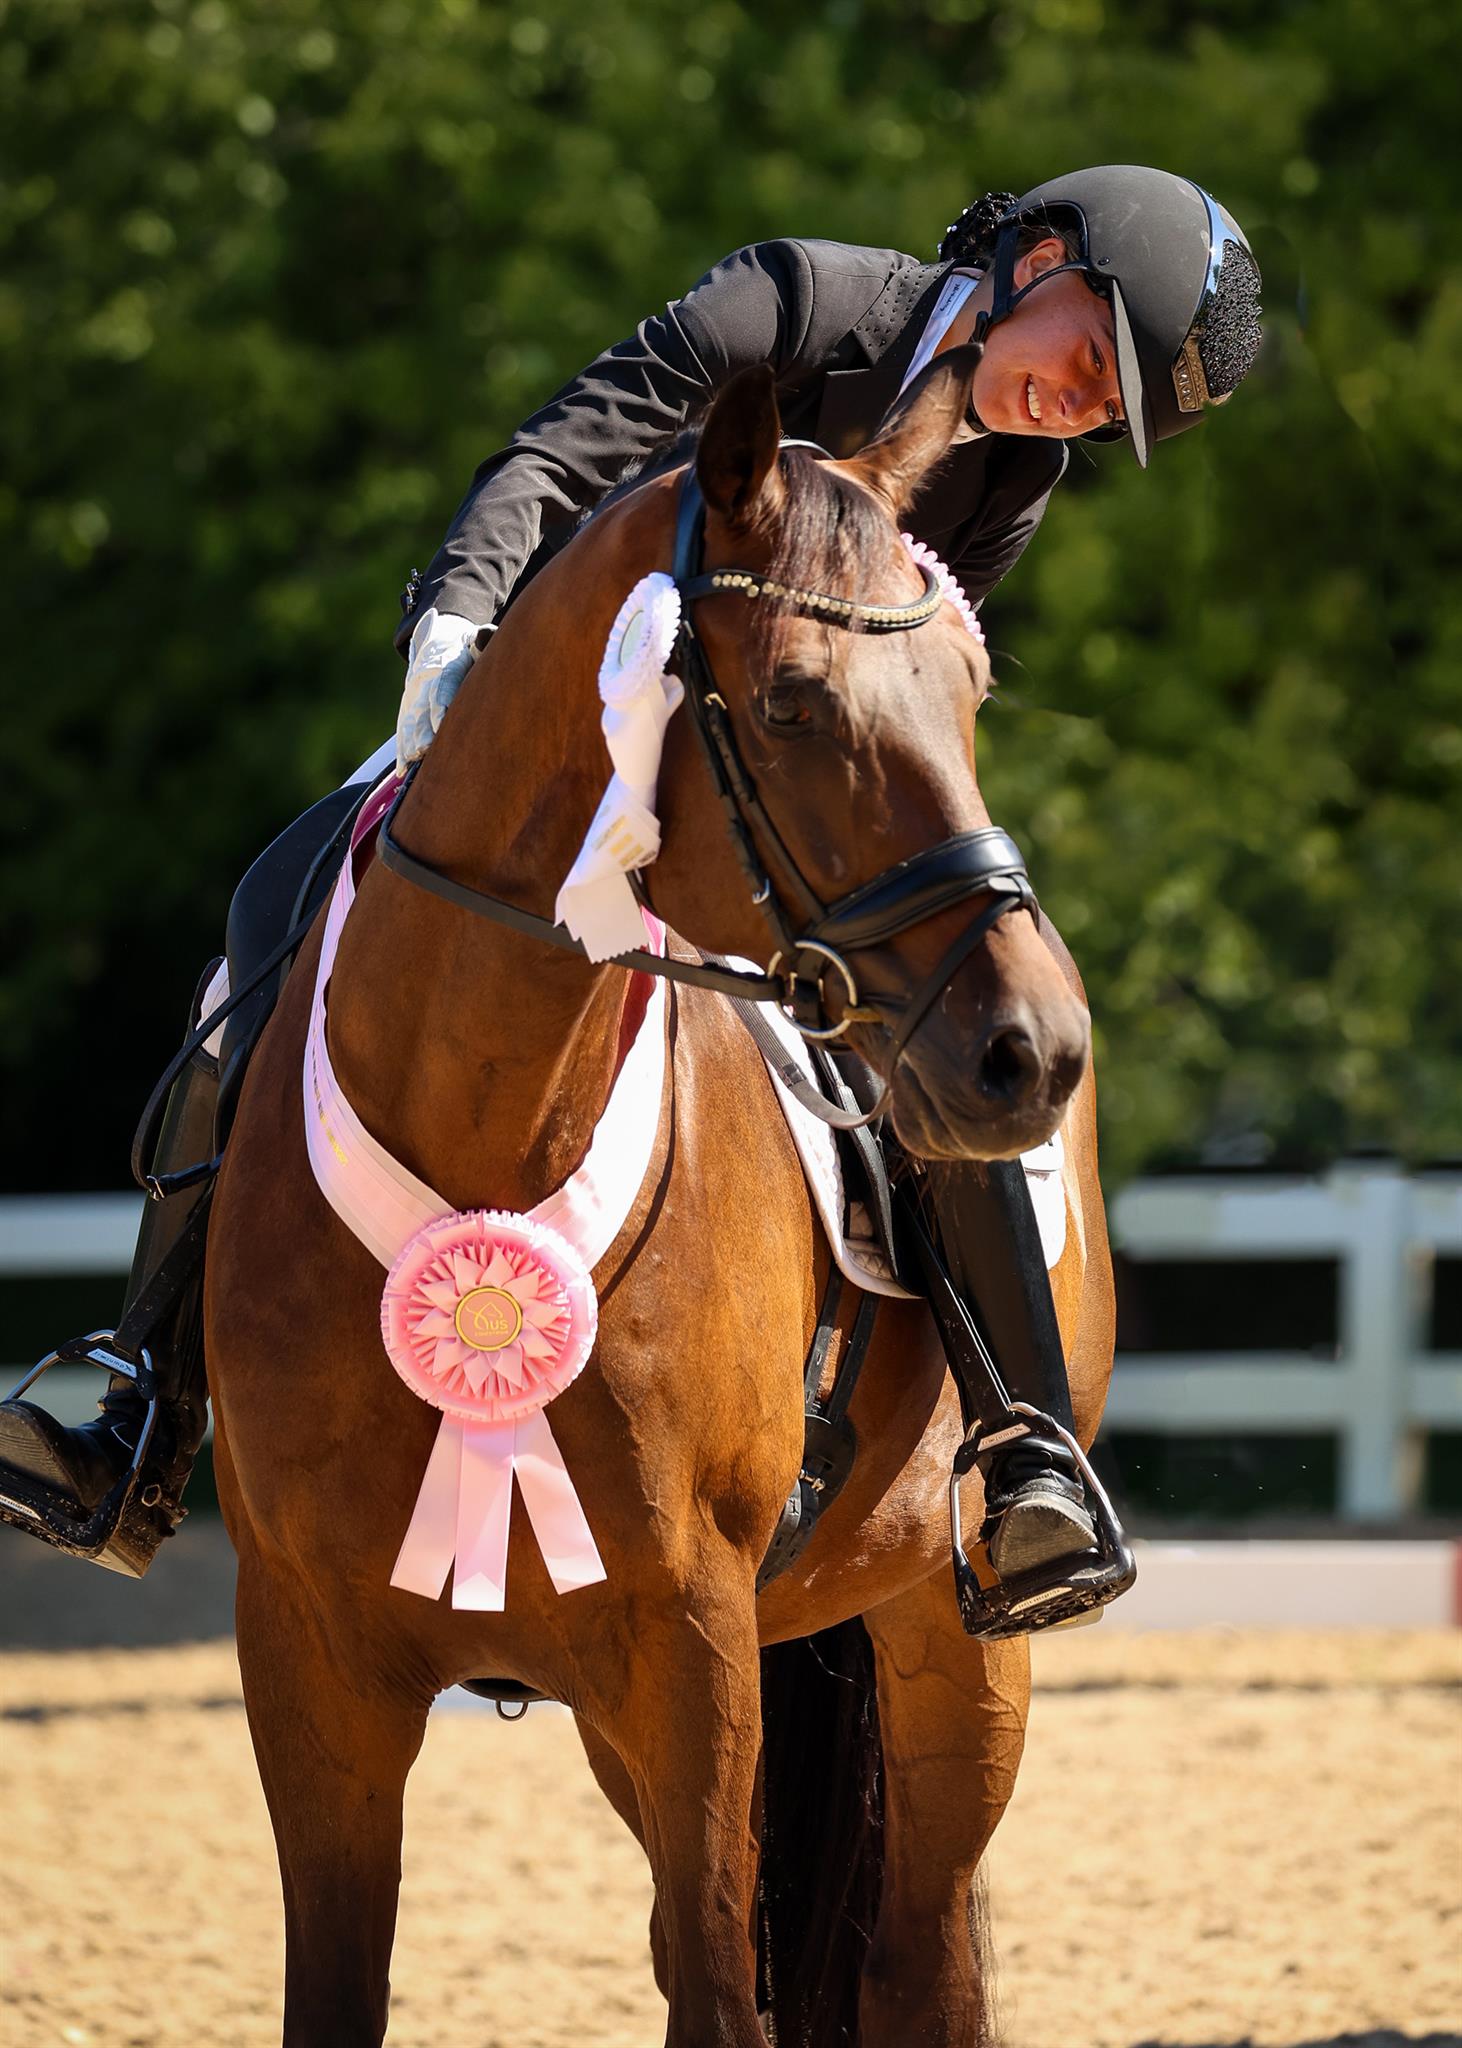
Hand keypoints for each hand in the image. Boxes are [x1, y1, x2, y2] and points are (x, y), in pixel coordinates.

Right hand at [395, 609, 491, 773]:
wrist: (439, 641)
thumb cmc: (467, 649)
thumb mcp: (476, 642)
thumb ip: (481, 642)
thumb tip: (482, 636)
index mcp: (445, 666)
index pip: (443, 686)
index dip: (441, 703)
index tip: (441, 723)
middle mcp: (425, 683)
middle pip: (422, 708)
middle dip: (423, 730)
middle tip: (425, 749)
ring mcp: (414, 698)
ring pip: (410, 722)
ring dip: (410, 742)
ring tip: (412, 761)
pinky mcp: (408, 710)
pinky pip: (404, 731)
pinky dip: (402, 751)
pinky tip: (403, 770)